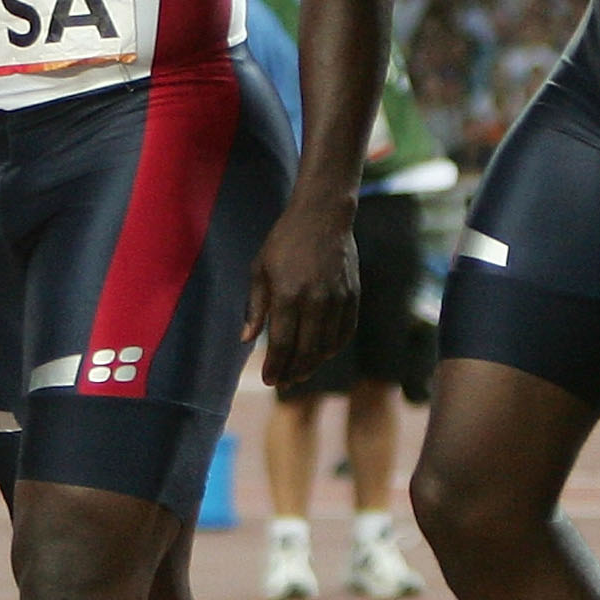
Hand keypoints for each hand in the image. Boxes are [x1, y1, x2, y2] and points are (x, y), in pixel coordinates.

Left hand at [244, 197, 357, 391]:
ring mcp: (338, 299)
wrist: (322, 216)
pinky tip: (321, 353)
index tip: (269, 380)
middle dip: (293, 371)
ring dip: (313, 364)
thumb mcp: (260, 269)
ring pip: (327, 345)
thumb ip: (255, 306)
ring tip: (299, 372)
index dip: (276, 366)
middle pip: (307, 350)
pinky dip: (333, 348)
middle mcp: (316, 300)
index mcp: (288, 294)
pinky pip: (345, 332)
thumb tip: (246, 339)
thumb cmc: (284, 241)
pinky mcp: (353, 295)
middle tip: (283, 383)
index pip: (283, 343)